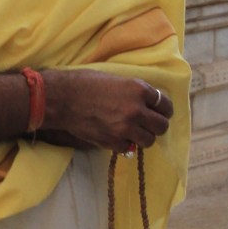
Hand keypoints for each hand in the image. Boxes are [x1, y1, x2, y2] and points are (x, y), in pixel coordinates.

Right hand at [38, 69, 171, 151]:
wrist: (62, 98)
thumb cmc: (85, 83)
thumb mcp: (116, 80)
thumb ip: (134, 92)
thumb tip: (147, 103)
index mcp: (139, 90)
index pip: (165, 104)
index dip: (164, 109)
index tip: (160, 112)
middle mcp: (136, 110)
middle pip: (162, 125)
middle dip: (157, 125)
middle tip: (149, 124)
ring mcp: (125, 128)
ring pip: (149, 140)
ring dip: (143, 137)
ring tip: (134, 133)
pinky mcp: (113, 142)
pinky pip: (129, 148)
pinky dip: (125, 144)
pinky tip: (117, 136)